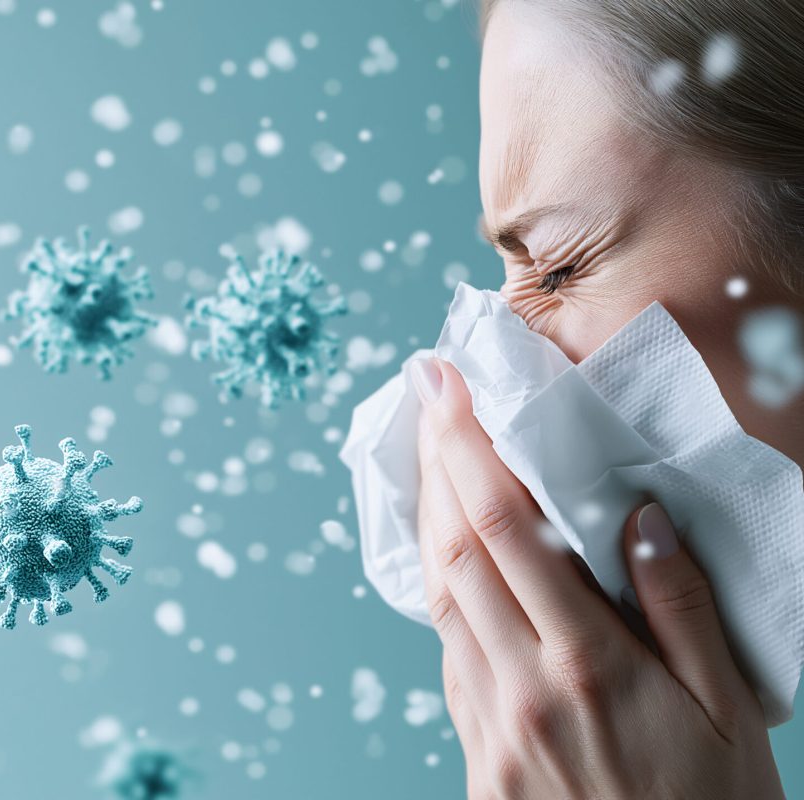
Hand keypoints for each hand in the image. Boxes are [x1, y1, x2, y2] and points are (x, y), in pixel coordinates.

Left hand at [410, 357, 784, 799]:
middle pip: (454, 547)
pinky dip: (443, 589)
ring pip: (439, 596)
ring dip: (430, 518)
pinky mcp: (477, 756)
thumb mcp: (731, 712)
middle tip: (426, 395)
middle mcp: (520, 687)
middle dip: (434, 461)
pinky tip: (454, 557)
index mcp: (586, 664)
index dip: (465, 444)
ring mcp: (488, 725)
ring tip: (433, 457)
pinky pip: (446, 652)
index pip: (505, 525)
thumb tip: (635, 517)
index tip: (445, 382)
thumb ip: (681, 608)